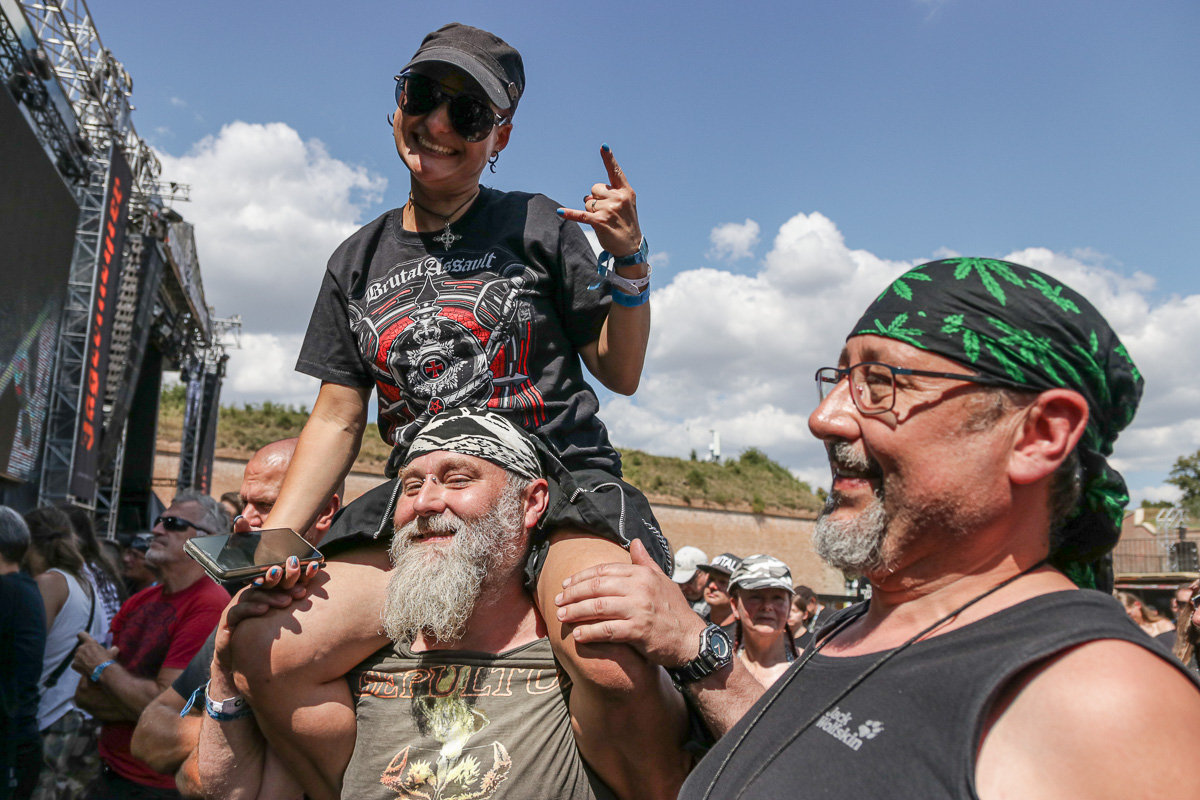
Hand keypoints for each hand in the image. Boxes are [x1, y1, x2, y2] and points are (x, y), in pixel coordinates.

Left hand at [71, 632, 117, 675]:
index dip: (83, 637)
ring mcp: (76, 657)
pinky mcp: (74, 665)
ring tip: (89, 665)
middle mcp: (81, 648)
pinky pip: (75, 664)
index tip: (84, 640)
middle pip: (80, 648)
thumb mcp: (113, 652)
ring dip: (82, 659)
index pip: (81, 634)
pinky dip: (79, 666)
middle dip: (84, 652)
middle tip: (92, 657)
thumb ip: (112, 649)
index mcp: (90, 642)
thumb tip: (114, 648)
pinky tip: (85, 669)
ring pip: (78, 657)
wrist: (102, 671)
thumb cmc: (107, 660)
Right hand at [212, 563, 314, 674]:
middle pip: (268, 582)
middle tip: (301, 590)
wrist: (242, 664)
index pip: (282, 578)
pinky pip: (238, 610)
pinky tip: (264, 610)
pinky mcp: (228, 621)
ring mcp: (240, 607)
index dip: (296, 574)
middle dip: (285, 582)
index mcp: (268, 593)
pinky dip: (251, 608)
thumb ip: (302, 611)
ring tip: (287, 601)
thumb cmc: (269, 641)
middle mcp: (254, 596)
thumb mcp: (288, 624)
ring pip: (254, 594)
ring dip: (271, 596)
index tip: (313, 574)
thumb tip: (330, 602)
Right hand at [235, 513, 321, 589]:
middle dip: (274, 578)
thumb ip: (243, 528)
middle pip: (272, 585)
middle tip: (277, 569)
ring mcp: (285, 581)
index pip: (255, 581)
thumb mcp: (251, 534)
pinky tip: (314, 564)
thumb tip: (239, 519)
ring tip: (294, 562)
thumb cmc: (262, 540)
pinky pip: (305, 578)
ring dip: (292, 575)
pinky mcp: (299, 577)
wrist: (280, 542)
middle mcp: (270, 581)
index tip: (258, 578)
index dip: (257, 581)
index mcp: (255, 573)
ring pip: (289, 584)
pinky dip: (309, 573)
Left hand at [554, 539, 707, 667]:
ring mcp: (639, 609)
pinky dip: (590, 633)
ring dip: (575, 612)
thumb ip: (645, 562)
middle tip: (558, 600)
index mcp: (642, 574)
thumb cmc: (675, 610)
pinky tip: (578, 636)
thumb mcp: (662, 581)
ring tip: (561, 616)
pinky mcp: (638, 631)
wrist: (692, 639)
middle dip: (573, 593)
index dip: (581, 577)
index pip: (604, 571)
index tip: (566, 584)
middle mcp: (639, 588)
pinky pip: (607, 630)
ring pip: (597, 607)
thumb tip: (634, 541)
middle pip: (596, 587)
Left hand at [558, 144, 642, 257]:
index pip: (615, 172)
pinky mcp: (599, 222)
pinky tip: (560, 212)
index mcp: (626, 192)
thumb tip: (590, 194)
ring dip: (591, 211)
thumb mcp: (626, 205)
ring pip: (588, 202)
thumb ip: (613, 194)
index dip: (608, 159)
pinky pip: (581, 215)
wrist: (631, 247)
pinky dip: (570, 214)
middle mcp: (618, 198)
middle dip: (595, 198)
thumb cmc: (626, 224)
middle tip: (606, 212)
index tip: (603, 146)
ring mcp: (609, 210)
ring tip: (604, 221)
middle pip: (594, 188)